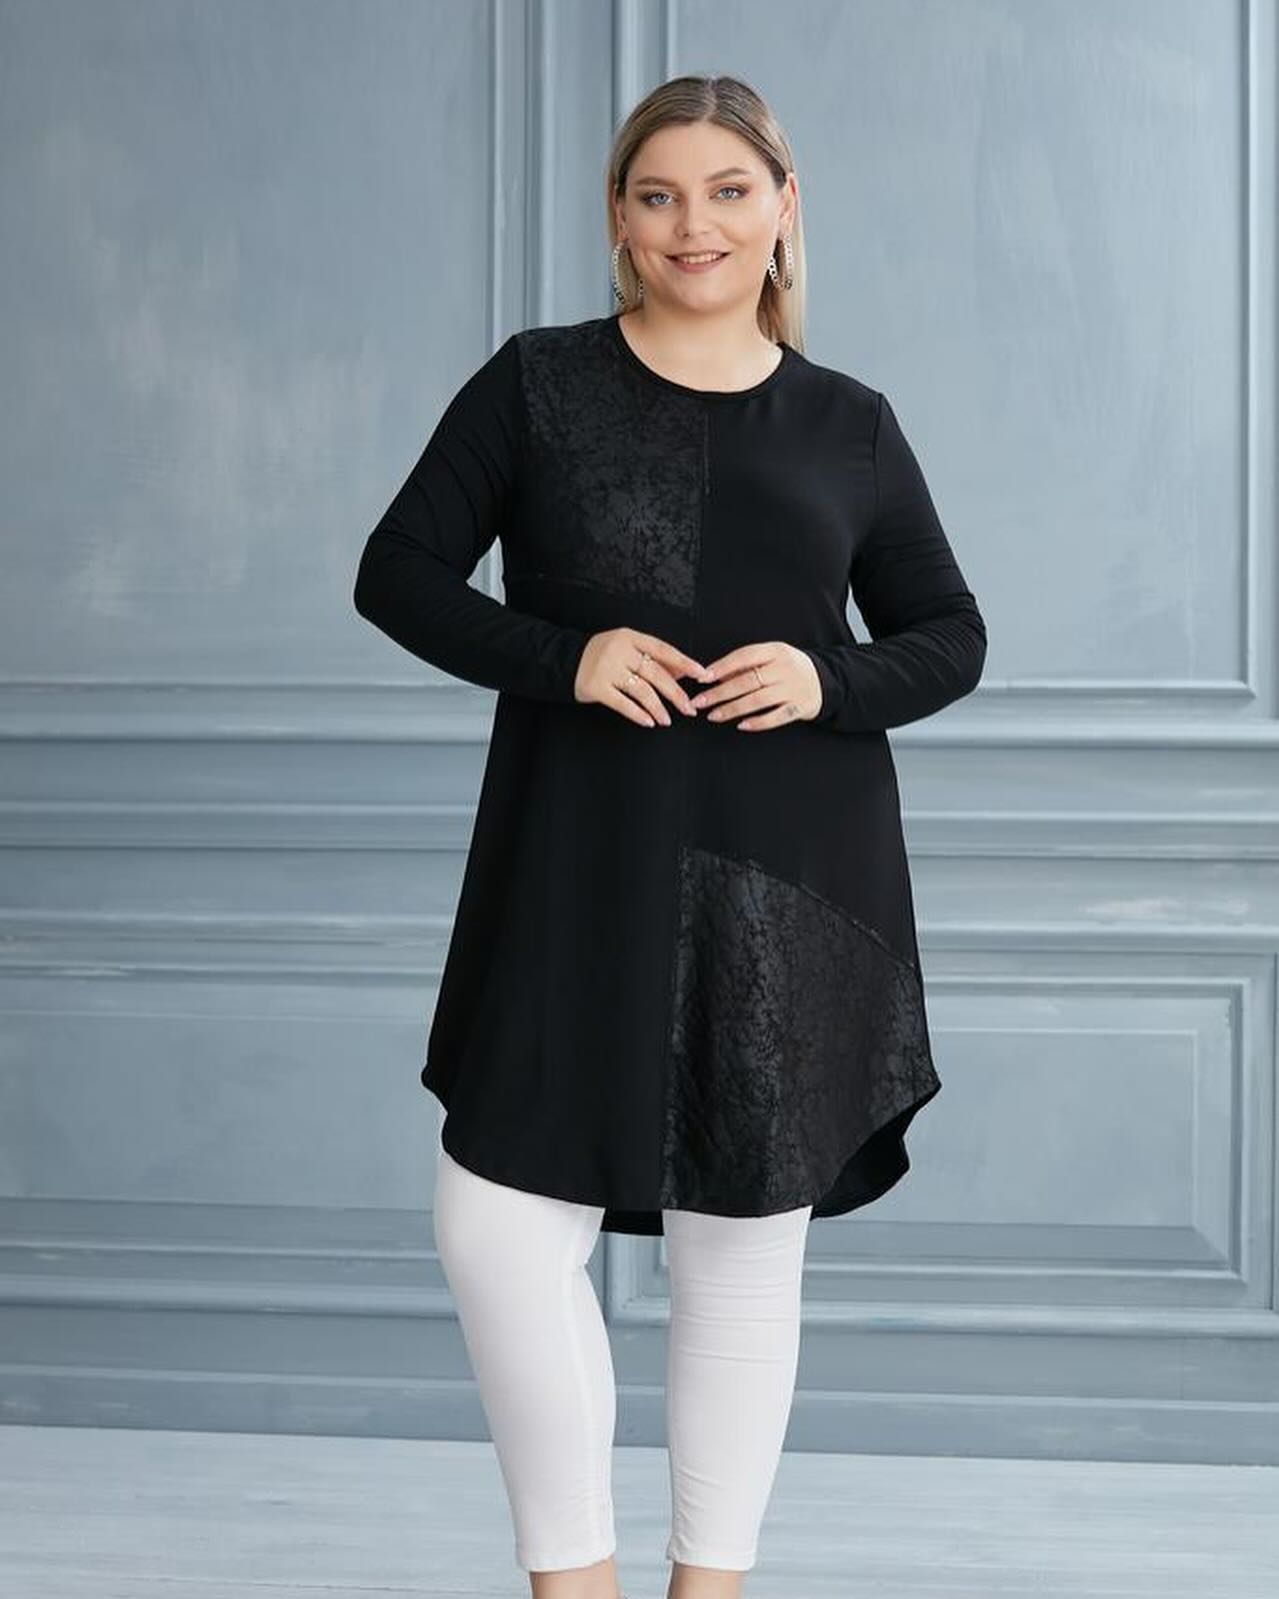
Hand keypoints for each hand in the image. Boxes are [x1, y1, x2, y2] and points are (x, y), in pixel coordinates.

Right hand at [574, 628, 713, 727]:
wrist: (564, 660)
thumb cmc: (603, 655)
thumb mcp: (627, 649)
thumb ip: (653, 659)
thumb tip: (684, 672)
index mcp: (630, 637)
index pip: (663, 650)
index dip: (684, 663)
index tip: (701, 675)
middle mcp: (619, 651)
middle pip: (655, 673)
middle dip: (675, 693)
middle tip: (689, 708)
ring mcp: (606, 669)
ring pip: (641, 691)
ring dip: (658, 708)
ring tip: (668, 720)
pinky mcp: (595, 687)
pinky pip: (622, 704)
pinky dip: (638, 714)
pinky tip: (649, 722)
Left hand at [689, 641, 821, 729]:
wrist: (824, 681)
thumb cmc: (788, 668)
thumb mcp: (771, 657)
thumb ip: (746, 665)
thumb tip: (715, 676)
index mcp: (776, 651)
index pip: (745, 656)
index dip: (722, 667)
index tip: (703, 677)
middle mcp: (785, 668)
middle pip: (747, 681)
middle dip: (720, 693)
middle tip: (700, 702)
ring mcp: (793, 689)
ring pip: (758, 700)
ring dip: (732, 709)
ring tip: (714, 715)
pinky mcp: (799, 707)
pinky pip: (775, 717)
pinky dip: (757, 722)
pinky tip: (741, 725)